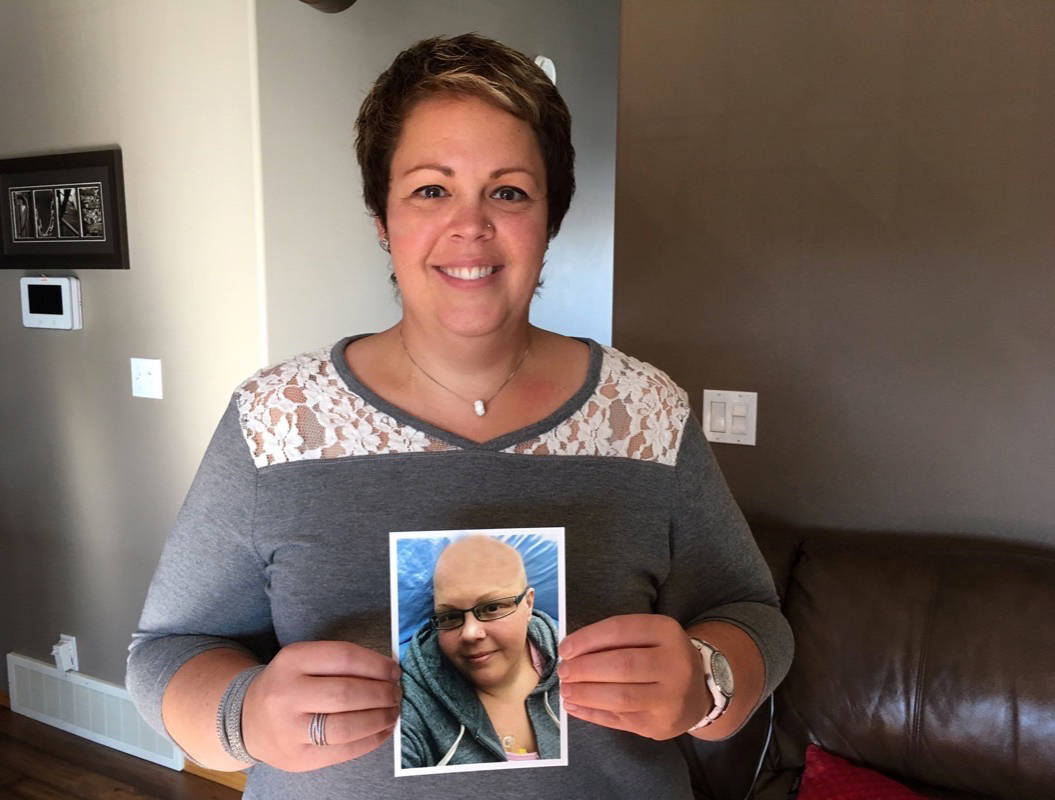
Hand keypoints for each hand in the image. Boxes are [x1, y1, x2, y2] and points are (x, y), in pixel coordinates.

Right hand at [241, 640, 401, 771]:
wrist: (248, 719)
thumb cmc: (289, 685)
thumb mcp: (304, 661)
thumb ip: (340, 663)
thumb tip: (389, 672)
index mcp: (292, 660)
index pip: (344, 657)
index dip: (377, 664)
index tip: (395, 670)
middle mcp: (286, 693)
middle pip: (347, 693)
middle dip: (381, 693)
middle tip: (396, 693)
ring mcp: (289, 729)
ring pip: (347, 726)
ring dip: (380, 718)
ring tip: (393, 712)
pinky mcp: (298, 758)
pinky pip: (343, 751)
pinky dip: (371, 740)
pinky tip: (383, 730)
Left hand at [557, 614, 708, 739]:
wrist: (698, 693)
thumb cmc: (661, 657)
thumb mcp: (648, 636)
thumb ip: (615, 639)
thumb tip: (571, 651)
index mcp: (667, 632)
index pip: (620, 631)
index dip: (587, 639)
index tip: (565, 648)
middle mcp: (675, 664)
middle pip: (620, 665)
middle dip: (584, 668)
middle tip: (563, 671)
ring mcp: (670, 698)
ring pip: (619, 697)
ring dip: (585, 693)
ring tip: (566, 689)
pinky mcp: (659, 725)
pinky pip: (619, 720)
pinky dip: (591, 713)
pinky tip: (574, 706)